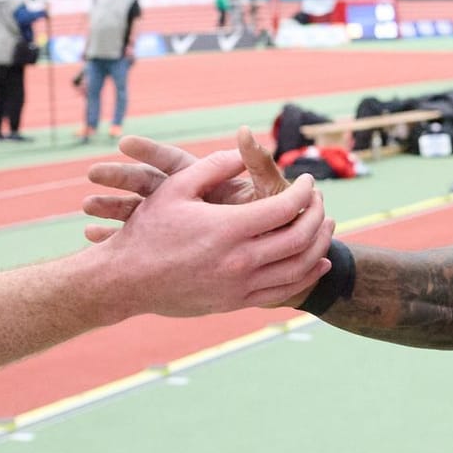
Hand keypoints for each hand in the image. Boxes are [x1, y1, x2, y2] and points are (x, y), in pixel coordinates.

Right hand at [87, 146, 332, 316]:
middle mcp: (239, 261)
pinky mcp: (235, 303)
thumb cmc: (147, 230)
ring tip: (327, 227)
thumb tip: (243, 149)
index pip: (284, 208)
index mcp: (227, 229)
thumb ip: (213, 167)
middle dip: (318, 216)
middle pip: (300, 238)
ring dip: (320, 245)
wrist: (126, 281)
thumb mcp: (175, 188)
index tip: (307, 179)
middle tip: (321, 200)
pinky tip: (317, 262)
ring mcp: (239, 286)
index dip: (303, 191)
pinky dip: (307, 275)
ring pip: (298, 268)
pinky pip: (283, 291)